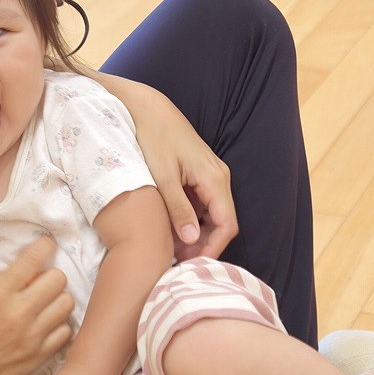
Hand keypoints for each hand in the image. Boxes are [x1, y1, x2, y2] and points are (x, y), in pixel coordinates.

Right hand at [0, 235, 74, 374]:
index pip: (33, 259)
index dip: (44, 246)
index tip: (44, 245)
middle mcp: (18, 313)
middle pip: (58, 279)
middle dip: (49, 274)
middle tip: (38, 280)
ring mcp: (32, 337)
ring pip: (67, 303)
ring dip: (57, 298)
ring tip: (43, 302)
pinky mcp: (38, 357)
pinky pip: (66, 332)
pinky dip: (58, 325)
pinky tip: (44, 325)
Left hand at [120, 78, 238, 258]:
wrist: (146, 108)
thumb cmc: (153, 138)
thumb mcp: (162, 177)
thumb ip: (178, 208)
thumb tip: (192, 240)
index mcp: (215, 179)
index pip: (227, 225)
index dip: (213, 249)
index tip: (193, 266)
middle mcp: (219, 178)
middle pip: (222, 222)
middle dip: (204, 245)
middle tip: (178, 261)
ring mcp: (210, 175)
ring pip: (212, 214)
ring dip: (196, 233)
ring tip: (171, 248)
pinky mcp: (199, 174)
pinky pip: (202, 203)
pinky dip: (190, 219)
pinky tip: (171, 228)